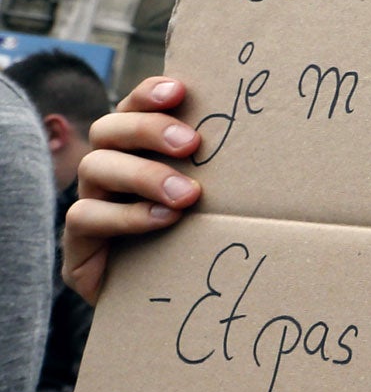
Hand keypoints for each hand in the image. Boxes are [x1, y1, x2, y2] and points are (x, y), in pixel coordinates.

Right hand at [62, 76, 201, 304]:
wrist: (167, 301)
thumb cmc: (199, 235)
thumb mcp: (212, 197)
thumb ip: (220, 166)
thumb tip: (269, 134)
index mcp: (137, 148)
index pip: (133, 106)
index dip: (149, 93)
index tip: (180, 90)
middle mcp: (108, 169)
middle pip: (109, 129)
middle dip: (149, 130)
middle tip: (192, 145)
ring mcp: (90, 204)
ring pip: (96, 168)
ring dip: (144, 175)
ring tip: (187, 195)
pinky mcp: (79, 245)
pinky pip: (85, 217)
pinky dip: (127, 216)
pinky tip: (164, 220)